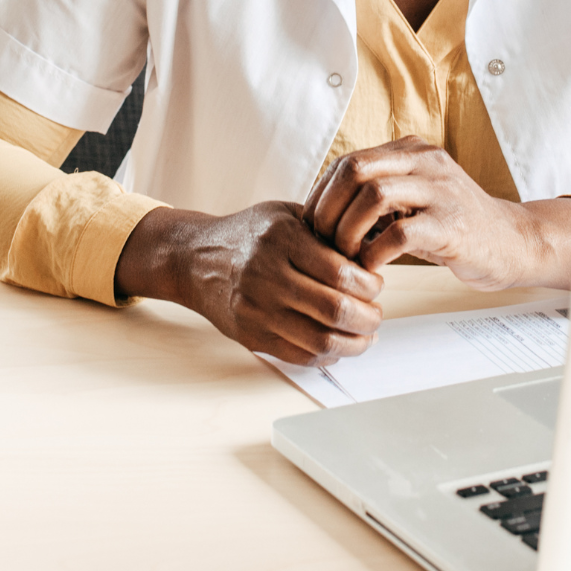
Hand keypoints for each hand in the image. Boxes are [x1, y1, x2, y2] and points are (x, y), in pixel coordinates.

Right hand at [115, 202, 384, 364]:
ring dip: (354, 343)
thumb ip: (325, 230)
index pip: (341, 273)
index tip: (375, 285)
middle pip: (335, 309)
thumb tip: (373, 253)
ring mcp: (256, 308)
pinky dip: (327, 355)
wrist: (194, 260)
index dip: (370, 285)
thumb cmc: (248, 234)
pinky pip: (299, 356)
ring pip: (321, 339)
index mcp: (281, 238)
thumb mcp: (285, 214)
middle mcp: (266, 274)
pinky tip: (338, 345)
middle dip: (368, 317)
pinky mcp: (250, 334)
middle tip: (376, 314)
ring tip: (364, 334)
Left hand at [305, 138, 570, 291]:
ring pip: (373, 194)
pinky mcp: (452, 224)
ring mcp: (441, 190)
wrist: (511, 244)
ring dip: (348, 229)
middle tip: (321, 241)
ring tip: (344, 255)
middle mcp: (425, 161)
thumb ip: (376, 195)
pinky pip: (400, 233)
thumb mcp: (413, 199)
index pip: (348, 161)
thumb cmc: (453, 227)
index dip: (321, 195)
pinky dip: (375, 252)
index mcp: (411, 151)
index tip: (312, 226)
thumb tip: (321, 213)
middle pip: (355, 169)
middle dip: (328, 208)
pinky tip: (372, 266)